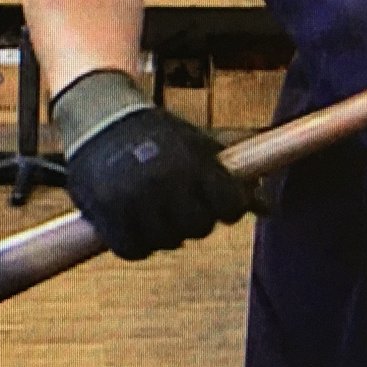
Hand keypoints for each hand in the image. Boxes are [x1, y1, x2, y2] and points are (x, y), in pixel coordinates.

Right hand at [52, 70, 250, 259]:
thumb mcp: (195, 145)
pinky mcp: (106, 213)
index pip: (230, 205)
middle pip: (199, 227)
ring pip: (167, 242)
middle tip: (184, 208)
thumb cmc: (154, 133)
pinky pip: (133, 249)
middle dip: (196, 221)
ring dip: (166, 234)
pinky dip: (137, 244)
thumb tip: (268, 208)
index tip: (221, 206)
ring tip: (158, 214)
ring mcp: (134, 199)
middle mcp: (165, 181)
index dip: (229, 209)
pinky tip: (137, 227)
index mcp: (191, 161)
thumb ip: (229, 177)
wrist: (98, 116)